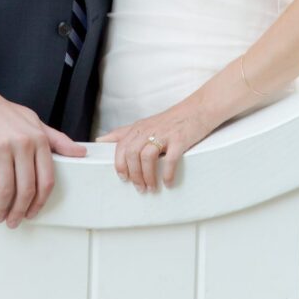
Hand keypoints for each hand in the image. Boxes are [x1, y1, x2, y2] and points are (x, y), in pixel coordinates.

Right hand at [0, 87, 85, 227]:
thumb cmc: (4, 113)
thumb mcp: (34, 122)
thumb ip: (56, 140)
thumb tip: (80, 152)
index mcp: (39, 138)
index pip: (46, 180)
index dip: (40, 202)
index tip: (33, 212)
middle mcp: (23, 142)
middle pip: (26, 189)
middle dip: (20, 211)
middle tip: (13, 220)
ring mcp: (1, 146)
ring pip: (5, 189)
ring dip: (1, 208)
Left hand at [96, 99, 211, 191]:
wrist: (198, 109)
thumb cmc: (170, 120)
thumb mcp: (144, 124)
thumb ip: (123, 132)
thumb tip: (100, 140)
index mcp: (139, 128)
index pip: (121, 147)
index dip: (119, 165)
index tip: (123, 178)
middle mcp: (149, 130)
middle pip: (132, 154)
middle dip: (134, 174)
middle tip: (140, 188)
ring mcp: (164, 134)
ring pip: (147, 157)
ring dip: (148, 176)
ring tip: (152, 188)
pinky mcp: (179, 140)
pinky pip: (169, 159)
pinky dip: (167, 174)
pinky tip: (168, 182)